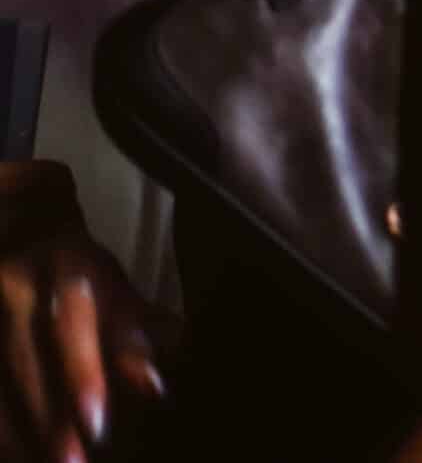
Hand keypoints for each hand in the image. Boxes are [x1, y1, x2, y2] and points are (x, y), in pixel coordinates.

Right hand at [0, 182, 165, 462]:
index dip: (83, 374)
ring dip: (15, 431)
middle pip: (25, 357)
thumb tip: (153, 385)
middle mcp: (16, 282)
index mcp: (66, 265)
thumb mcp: (116, 293)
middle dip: (49, 417)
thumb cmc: (83, 275)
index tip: (98, 424)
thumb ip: (132, 339)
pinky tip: (11, 453)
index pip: (72, 321)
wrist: (25, 236)